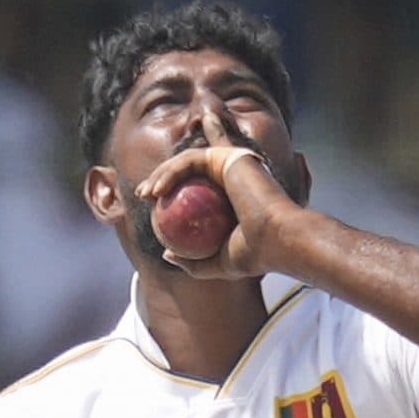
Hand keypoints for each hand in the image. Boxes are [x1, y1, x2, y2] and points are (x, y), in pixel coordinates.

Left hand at [133, 115, 298, 280]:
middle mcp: (234, 172)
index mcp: (233, 192)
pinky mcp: (228, 154)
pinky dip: (171, 173)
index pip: (201, 182)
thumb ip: (193, 260)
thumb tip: (166, 253)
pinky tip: (156, 191)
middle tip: (144, 194)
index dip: (174, 184)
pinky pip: (190, 160)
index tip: (153, 201)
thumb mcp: (216, 263)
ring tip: (145, 194)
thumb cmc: (253, 254)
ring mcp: (232, 161)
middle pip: (190, 167)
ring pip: (186, 161)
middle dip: (162, 175)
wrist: (275, 241)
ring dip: (162, 174)